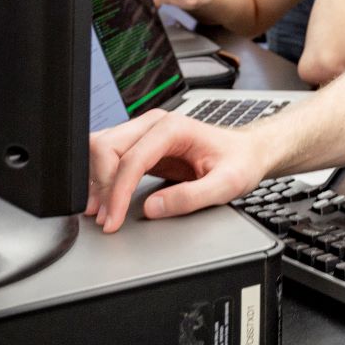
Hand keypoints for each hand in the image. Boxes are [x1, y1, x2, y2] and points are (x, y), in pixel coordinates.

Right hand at [85, 109, 270, 231]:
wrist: (247, 153)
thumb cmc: (240, 162)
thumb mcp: (226, 184)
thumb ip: (190, 197)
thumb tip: (152, 208)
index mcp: (174, 127)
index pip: (130, 158)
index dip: (117, 192)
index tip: (113, 220)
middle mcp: (155, 124)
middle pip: (106, 147)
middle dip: (101, 185)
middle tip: (105, 218)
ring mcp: (145, 133)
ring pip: (101, 148)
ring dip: (96, 180)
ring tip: (101, 212)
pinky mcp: (141, 146)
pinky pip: (109, 157)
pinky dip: (101, 178)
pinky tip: (105, 200)